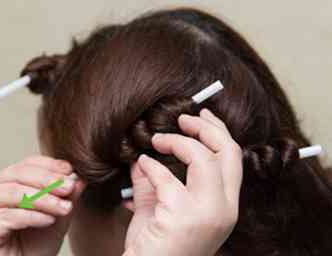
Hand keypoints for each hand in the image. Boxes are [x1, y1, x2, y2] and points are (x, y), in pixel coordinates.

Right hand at [0, 155, 85, 255]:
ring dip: (43, 198)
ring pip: (13, 192)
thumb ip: (66, 199)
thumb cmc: (34, 247)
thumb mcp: (57, 218)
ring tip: (64, 207)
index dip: (49, 164)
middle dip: (48, 179)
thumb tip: (79, 179)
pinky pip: (6, 217)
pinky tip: (49, 220)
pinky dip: (32, 216)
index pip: (26, 164)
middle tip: (69, 187)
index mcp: (7, 184)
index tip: (69, 170)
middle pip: (18, 173)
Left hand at [123, 108, 242, 255]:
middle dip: (205, 128)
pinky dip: (152, 166)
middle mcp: (225, 209)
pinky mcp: (183, 217)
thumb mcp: (161, 208)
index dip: (219, 131)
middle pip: (227, 152)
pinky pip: (167, 178)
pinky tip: (142, 164)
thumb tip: (144, 154)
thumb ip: (155, 180)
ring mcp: (207, 214)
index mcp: (225, 206)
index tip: (203, 115)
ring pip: (203, 159)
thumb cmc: (156, 245)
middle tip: (183, 119)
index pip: (233, 159)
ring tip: (158, 139)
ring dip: (177, 142)